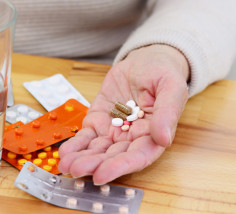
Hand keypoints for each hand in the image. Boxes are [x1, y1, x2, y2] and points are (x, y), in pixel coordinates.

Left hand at [58, 44, 189, 183]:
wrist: (144, 61)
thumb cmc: (162, 74)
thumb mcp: (171, 87)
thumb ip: (167, 112)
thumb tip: (163, 139)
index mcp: (152, 135)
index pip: (137, 156)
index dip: (120, 167)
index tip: (102, 175)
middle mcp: (131, 138)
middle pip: (112, 157)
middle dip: (94, 164)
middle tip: (76, 169)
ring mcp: (113, 130)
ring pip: (96, 150)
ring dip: (81, 159)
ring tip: (65, 165)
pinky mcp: (98, 120)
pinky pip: (85, 136)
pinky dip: (75, 144)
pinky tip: (64, 152)